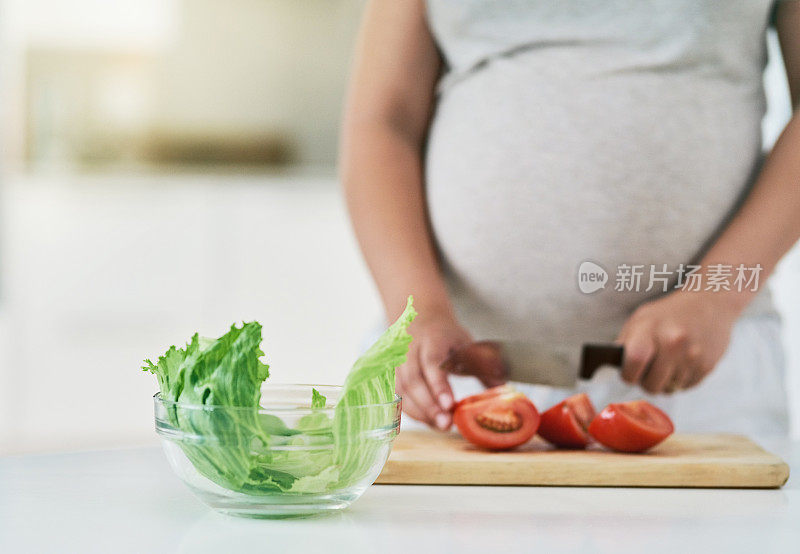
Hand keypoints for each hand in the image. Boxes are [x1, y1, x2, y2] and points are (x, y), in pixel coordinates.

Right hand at [397, 314, 504, 429]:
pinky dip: (412, 411)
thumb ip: (482, 364)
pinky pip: (397, 396)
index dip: (439, 385)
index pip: (432, 362)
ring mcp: (396, 362)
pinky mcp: (391, 374)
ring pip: (402, 390)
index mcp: (431, 338)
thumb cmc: (446, 335)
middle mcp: (409, 350)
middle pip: (413, 380)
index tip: (450, 405)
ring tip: (442, 426)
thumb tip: (503, 386)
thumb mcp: (466, 342)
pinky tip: (429, 421)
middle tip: (446, 424)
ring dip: (421, 411)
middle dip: (429, 405)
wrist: (419, 318)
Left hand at [615, 291, 738, 393]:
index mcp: (650, 329)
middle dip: (646, 382)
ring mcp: (692, 356)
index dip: (628, 374)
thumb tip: (614, 368)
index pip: (633, 363)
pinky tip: (682, 363)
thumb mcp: (641, 319)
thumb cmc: (668, 313)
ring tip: (667, 363)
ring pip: (669, 389)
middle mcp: (673, 343)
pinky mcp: (707, 366)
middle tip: (648, 370)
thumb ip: (626, 343)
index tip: (629, 373)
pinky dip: (681, 380)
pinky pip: (686, 387)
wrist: (708, 302)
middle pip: (651, 385)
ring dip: (665, 381)